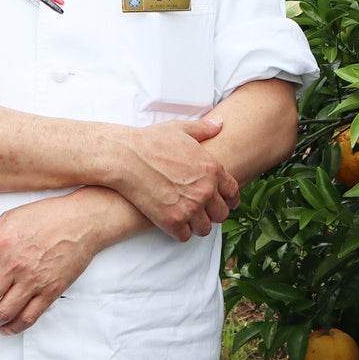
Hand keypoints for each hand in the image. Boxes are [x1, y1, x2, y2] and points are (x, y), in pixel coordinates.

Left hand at [0, 190, 137, 334]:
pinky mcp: (50, 291)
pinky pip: (28, 317)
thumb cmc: (44, 216)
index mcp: (0, 243)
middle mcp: (14, 264)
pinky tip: (5, 328)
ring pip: (3, 313)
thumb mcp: (7, 219)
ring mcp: (33, 280)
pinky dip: (12, 328)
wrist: (81, 221)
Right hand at [106, 116, 238, 241]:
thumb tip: (220, 123)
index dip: (230, 199)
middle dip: (213, 214)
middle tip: (203, 212)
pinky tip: (173, 224)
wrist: (125, 157)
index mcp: (212, 168)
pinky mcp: (171, 220)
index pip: (233, 192)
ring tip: (188, 219)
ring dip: (197, 225)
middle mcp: (205, 190)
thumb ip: (204, 128)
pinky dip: (180, 232)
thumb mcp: (180, 129)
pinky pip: (185, 236)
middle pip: (222, 214)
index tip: (225, 203)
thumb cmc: (151, 141)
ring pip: (205, 229)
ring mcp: (190, 207)